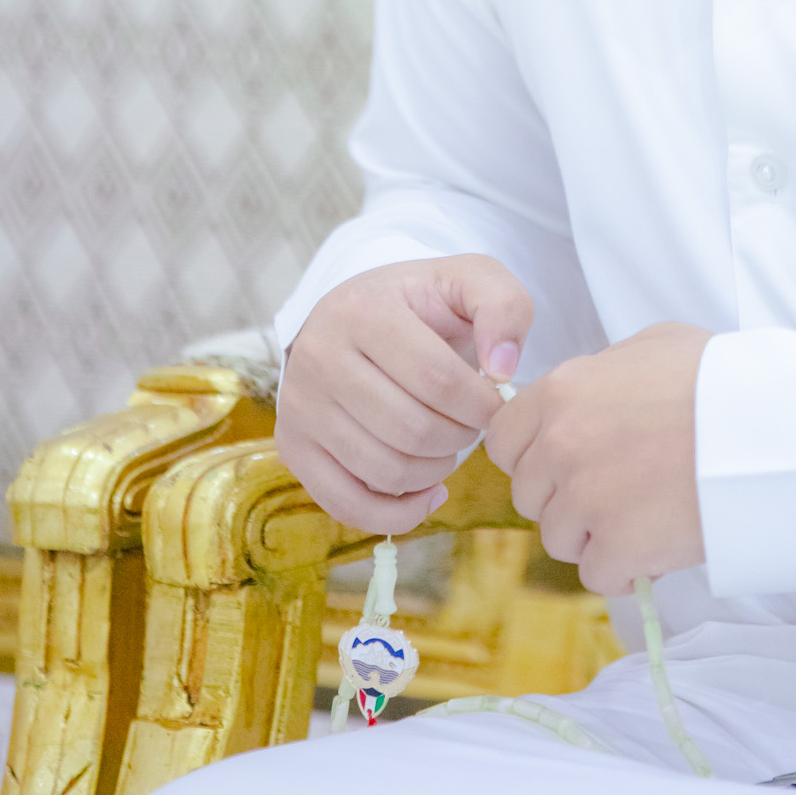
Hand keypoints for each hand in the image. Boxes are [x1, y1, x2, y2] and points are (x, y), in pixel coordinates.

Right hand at [276, 256, 531, 533]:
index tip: (496, 404)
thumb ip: (503, 309)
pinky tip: (428, 491)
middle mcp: (318, 357)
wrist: (358, 312)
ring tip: (449, 446)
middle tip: (471, 425)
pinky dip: (397, 513)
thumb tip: (502, 368)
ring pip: (385, 471)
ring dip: (435, 471)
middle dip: (460, 438)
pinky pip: (346, 505)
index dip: (482, 405)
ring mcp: (299, 406)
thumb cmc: (423, 303)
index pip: (438, 380)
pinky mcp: (292, 446)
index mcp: (363, 312)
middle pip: (412, 431)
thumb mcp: (471, 281)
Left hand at [485, 322, 709, 594]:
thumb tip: (590, 393)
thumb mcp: (649, 346)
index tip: (562, 461)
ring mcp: (585, 501)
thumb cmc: (717, 379)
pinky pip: (598, 574)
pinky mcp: (618, 548)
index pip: (502, 440)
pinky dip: (624, 569)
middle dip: (563, 497)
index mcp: (560, 393)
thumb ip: (600, 373)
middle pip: (529, 495)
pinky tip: (655, 546)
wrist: (767, 428)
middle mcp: (560, 447)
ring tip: (642, 514)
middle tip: (613, 489)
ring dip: (594, 534)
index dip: (531, 455)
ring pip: (559, 538)